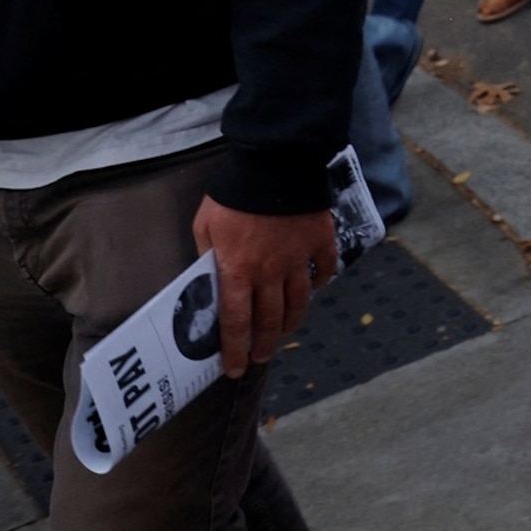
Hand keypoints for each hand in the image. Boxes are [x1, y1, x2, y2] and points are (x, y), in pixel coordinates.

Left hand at [193, 197, 338, 378]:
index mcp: (238, 270)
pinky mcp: (321, 242)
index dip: (235, 349)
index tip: (235, 368)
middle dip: (265, 344)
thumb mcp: (205, 224)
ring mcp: (299, 259)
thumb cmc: (233, 193)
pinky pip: (324, 270)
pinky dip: (321, 282)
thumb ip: (207, 254)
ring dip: (292, 322)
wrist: (274, 163)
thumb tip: (209, 276)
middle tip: (261, 355)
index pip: (236, 322)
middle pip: (270, 320)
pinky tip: (316, 287)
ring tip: (286, 331)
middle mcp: (270, 273)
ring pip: (299, 302)